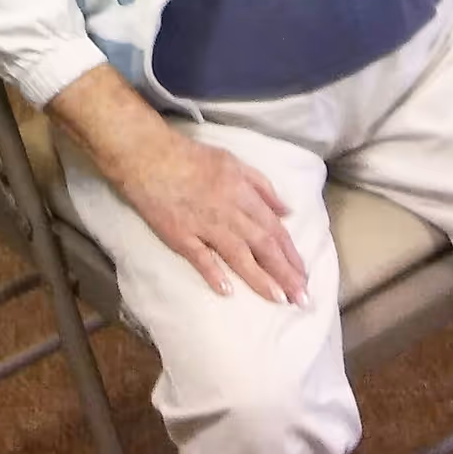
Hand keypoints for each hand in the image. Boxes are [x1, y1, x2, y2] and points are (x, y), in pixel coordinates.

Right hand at [118, 128, 308, 304]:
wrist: (148, 154)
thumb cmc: (191, 158)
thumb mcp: (233, 162)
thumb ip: (262, 186)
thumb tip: (287, 211)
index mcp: (242, 192)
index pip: (274, 228)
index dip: (291, 253)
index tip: (304, 276)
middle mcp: (228, 210)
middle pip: (263, 245)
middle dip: (285, 273)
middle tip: (302, 299)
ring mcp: (203, 223)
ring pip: (238, 254)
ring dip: (260, 278)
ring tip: (279, 299)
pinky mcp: (179, 233)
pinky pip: (199, 256)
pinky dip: (213, 272)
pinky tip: (227, 290)